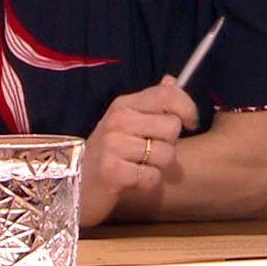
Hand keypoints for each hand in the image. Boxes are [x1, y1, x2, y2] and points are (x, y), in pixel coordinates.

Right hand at [79, 76, 199, 224]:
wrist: (76, 184)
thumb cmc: (107, 152)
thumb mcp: (125, 121)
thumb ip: (151, 102)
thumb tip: (171, 81)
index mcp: (124, 104)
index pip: (167, 94)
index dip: (187, 107)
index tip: (190, 122)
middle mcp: (118, 120)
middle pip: (172, 127)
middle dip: (168, 143)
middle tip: (148, 150)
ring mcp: (113, 145)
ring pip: (166, 154)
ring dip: (157, 166)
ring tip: (138, 165)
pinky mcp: (112, 172)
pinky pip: (152, 177)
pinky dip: (146, 182)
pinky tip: (131, 180)